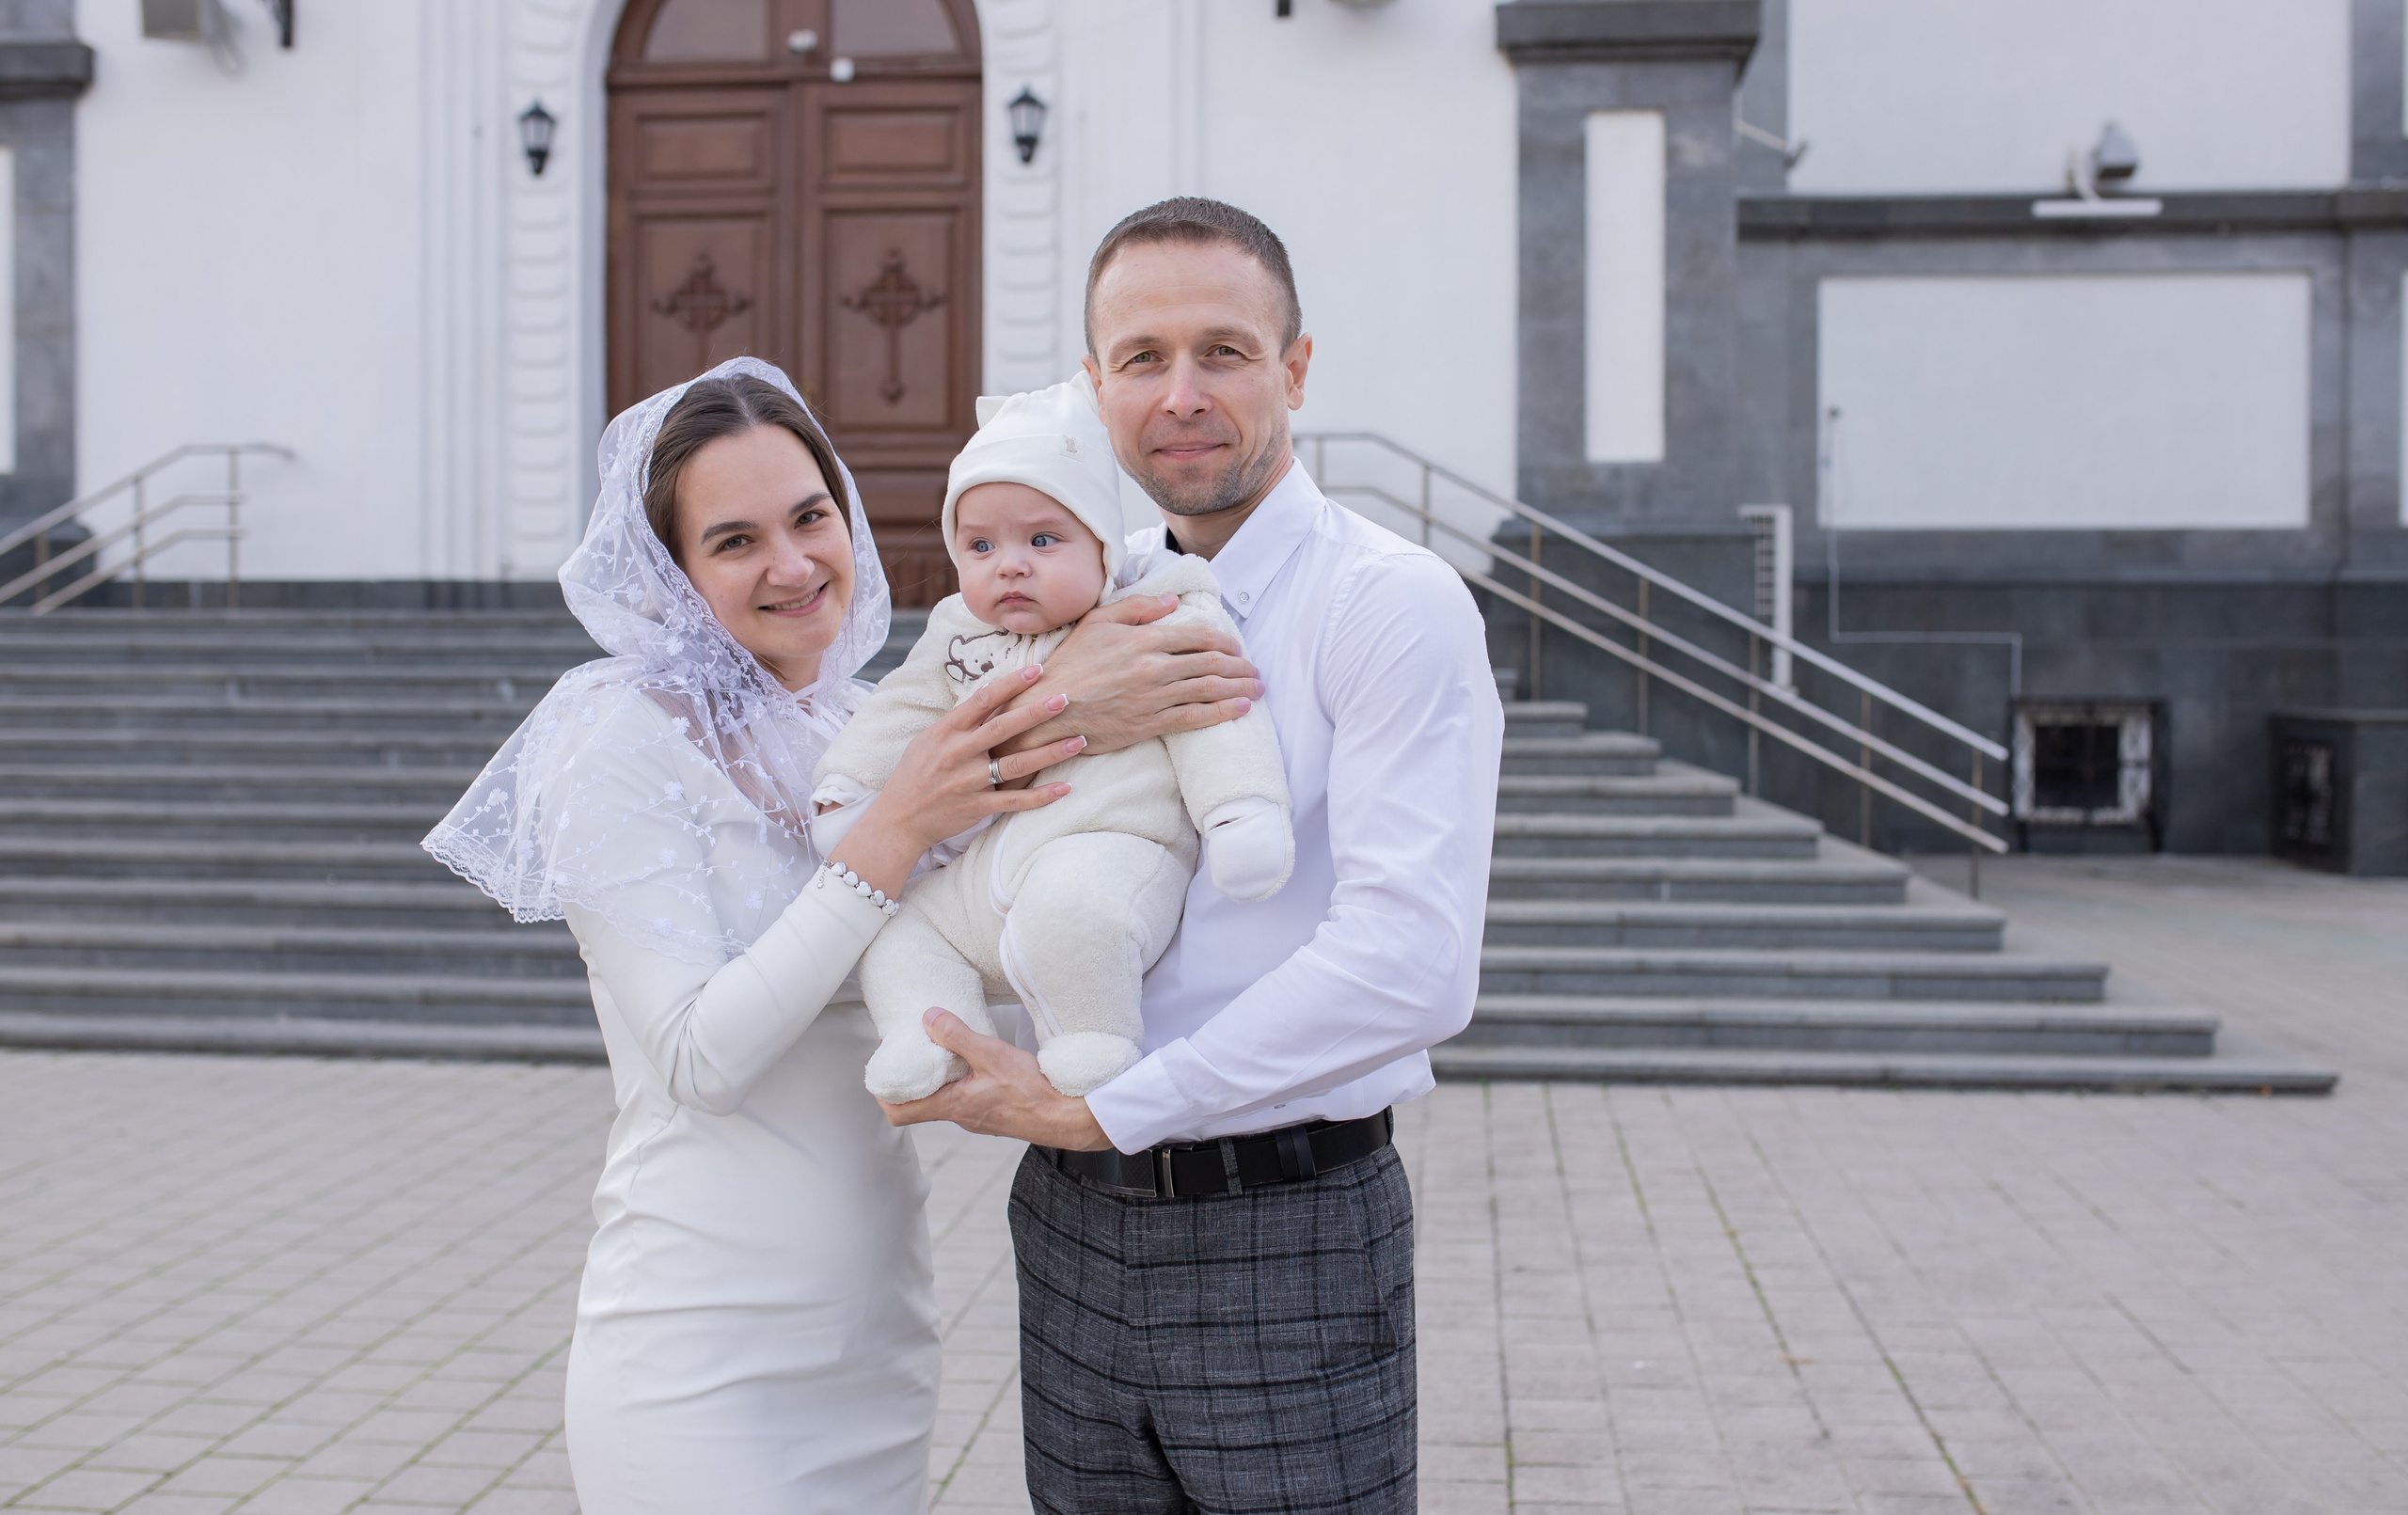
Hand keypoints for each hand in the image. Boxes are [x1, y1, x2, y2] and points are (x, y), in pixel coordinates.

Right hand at [825, 666, 1084, 900]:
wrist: (899, 819)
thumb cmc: (915, 774)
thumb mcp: (929, 739)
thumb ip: (959, 720)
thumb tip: (988, 693)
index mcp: (946, 732)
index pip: (982, 700)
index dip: (1010, 683)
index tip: (1037, 670)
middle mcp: (959, 754)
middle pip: (1004, 728)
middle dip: (1036, 712)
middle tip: (1065, 697)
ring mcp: (970, 782)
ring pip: (1016, 764)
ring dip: (1050, 752)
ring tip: (1078, 741)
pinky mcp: (978, 807)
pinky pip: (1015, 801)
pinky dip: (1041, 796)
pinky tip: (1065, 787)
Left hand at [878, 1009, 1114, 1150]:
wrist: (1068, 1116)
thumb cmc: (1033, 1093)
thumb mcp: (992, 1055)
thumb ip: (958, 1036)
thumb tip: (929, 1019)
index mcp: (952, 1106)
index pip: (899, 1112)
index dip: (885, 1092)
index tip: (887, 1066)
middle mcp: (960, 1116)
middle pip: (918, 1103)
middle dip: (910, 1078)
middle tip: (911, 1049)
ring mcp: (976, 1116)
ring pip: (943, 1098)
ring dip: (937, 1077)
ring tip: (941, 1048)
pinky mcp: (992, 1111)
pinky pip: (964, 1097)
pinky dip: (959, 1079)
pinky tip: (972, 1060)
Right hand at [994, 595, 1262, 762]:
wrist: (1049, 708)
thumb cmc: (1070, 663)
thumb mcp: (1098, 622)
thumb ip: (1137, 607)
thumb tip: (1171, 601)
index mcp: (1146, 639)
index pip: (1198, 636)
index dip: (1223, 640)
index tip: (1235, 646)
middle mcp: (1156, 668)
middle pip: (1211, 664)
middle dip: (1239, 666)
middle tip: (1255, 670)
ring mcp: (1155, 698)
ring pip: (1209, 690)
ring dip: (1239, 688)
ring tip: (1257, 688)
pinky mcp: (1151, 723)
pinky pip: (1195, 717)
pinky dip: (1221, 712)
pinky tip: (1239, 709)